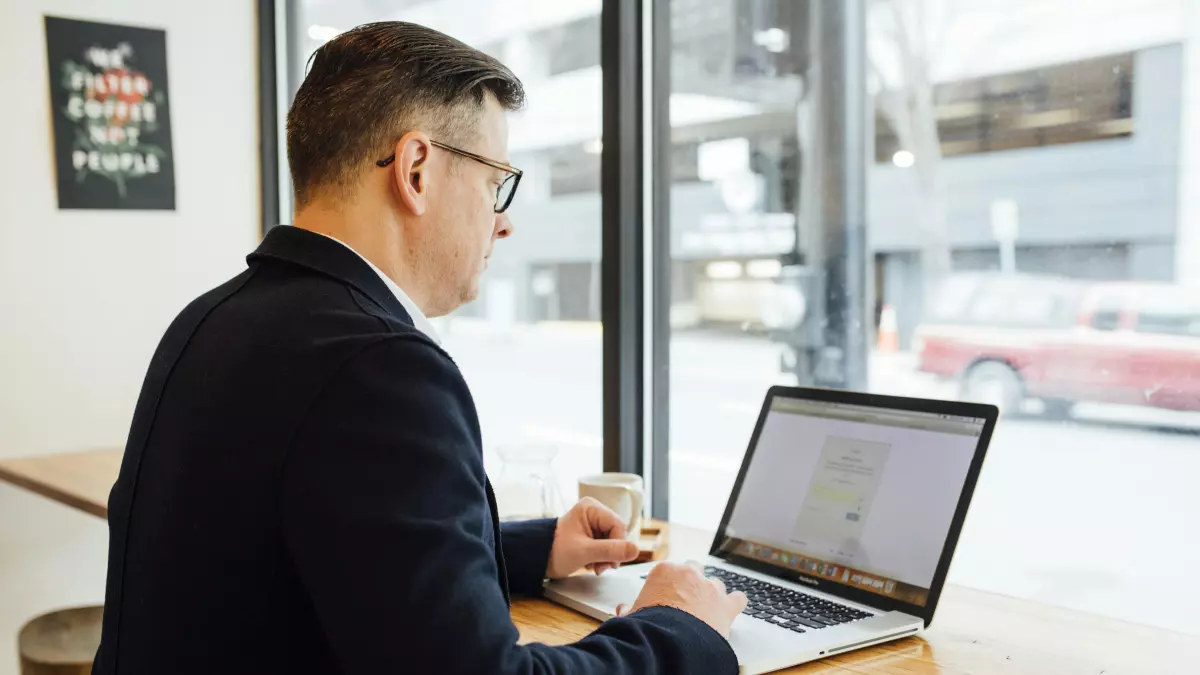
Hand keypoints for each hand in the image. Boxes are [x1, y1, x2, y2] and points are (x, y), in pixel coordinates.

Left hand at [546, 497, 638, 578]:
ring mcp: (593, 523)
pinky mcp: (591, 534)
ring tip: (595, 567)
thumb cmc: (555, 551)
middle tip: (602, 567)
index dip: (619, 545)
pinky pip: (606, 545)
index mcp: (591, 508)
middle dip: (611, 553)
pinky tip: (592, 564)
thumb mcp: (584, 552)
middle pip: (617, 533)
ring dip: (607, 557)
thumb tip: (636, 550)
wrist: (538, 559)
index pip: (617, 525)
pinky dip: (602, 557)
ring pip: (613, 541)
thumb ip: (610, 550)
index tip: (612, 563)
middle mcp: (593, 512)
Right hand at [615, 561, 746, 637]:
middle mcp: (689, 573)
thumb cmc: (649, 626)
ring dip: (712, 594)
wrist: (670, 641)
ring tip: (707, 609)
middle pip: (695, 569)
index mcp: (664, 571)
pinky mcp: (726, 604)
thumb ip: (629, 609)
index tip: (667, 594)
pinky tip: (732, 608)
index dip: (669, 583)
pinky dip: (736, 603)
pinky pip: (738, 598)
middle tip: (687, 599)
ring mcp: (710, 587)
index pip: (669, 569)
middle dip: (692, 582)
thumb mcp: (632, 615)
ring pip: (716, 583)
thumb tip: (622, 610)